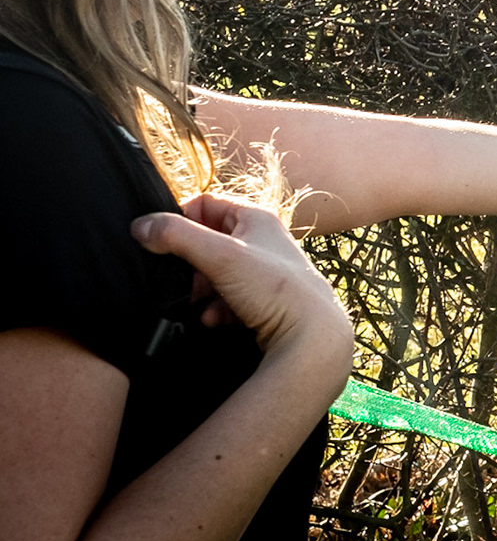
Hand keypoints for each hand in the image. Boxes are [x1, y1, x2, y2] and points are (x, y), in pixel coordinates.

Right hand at [132, 195, 353, 365]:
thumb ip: (176, 236)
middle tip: (183, 281)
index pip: (205, 204)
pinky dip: (218, 309)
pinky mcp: (267, 300)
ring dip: (201, 290)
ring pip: (217, 274)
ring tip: (200, 304)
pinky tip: (216, 320)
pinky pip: (230, 299)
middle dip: (190, 264)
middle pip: (208, 243)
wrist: (311, 337)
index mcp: (257, 219)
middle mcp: (264, 241)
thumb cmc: (274, 289)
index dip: (180, 221)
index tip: (164, 243)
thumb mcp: (220, 255)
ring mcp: (267, 272)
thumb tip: (140, 226)